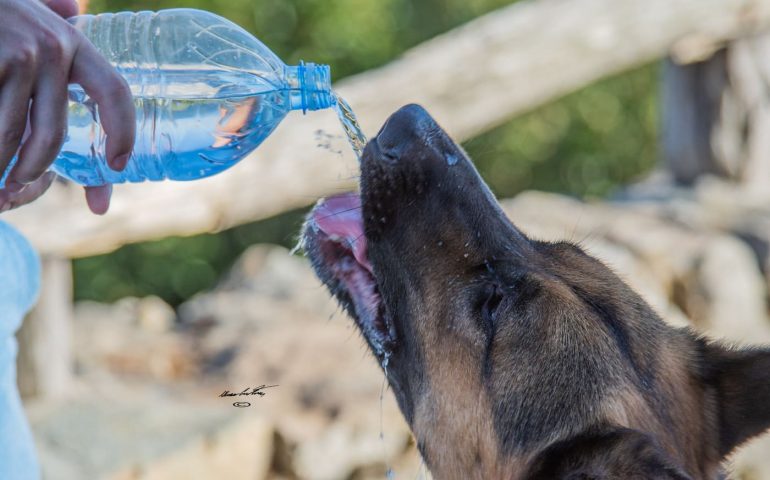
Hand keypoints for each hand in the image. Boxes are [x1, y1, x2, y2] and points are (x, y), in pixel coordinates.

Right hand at [0, 0, 134, 213]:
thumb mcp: (34, 25)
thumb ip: (57, 50)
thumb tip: (75, 29)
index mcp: (74, 44)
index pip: (115, 92)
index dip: (123, 133)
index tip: (119, 165)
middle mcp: (51, 48)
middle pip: (53, 134)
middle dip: (34, 168)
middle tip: (19, 183)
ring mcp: (18, 54)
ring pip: (12, 134)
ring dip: (0, 166)